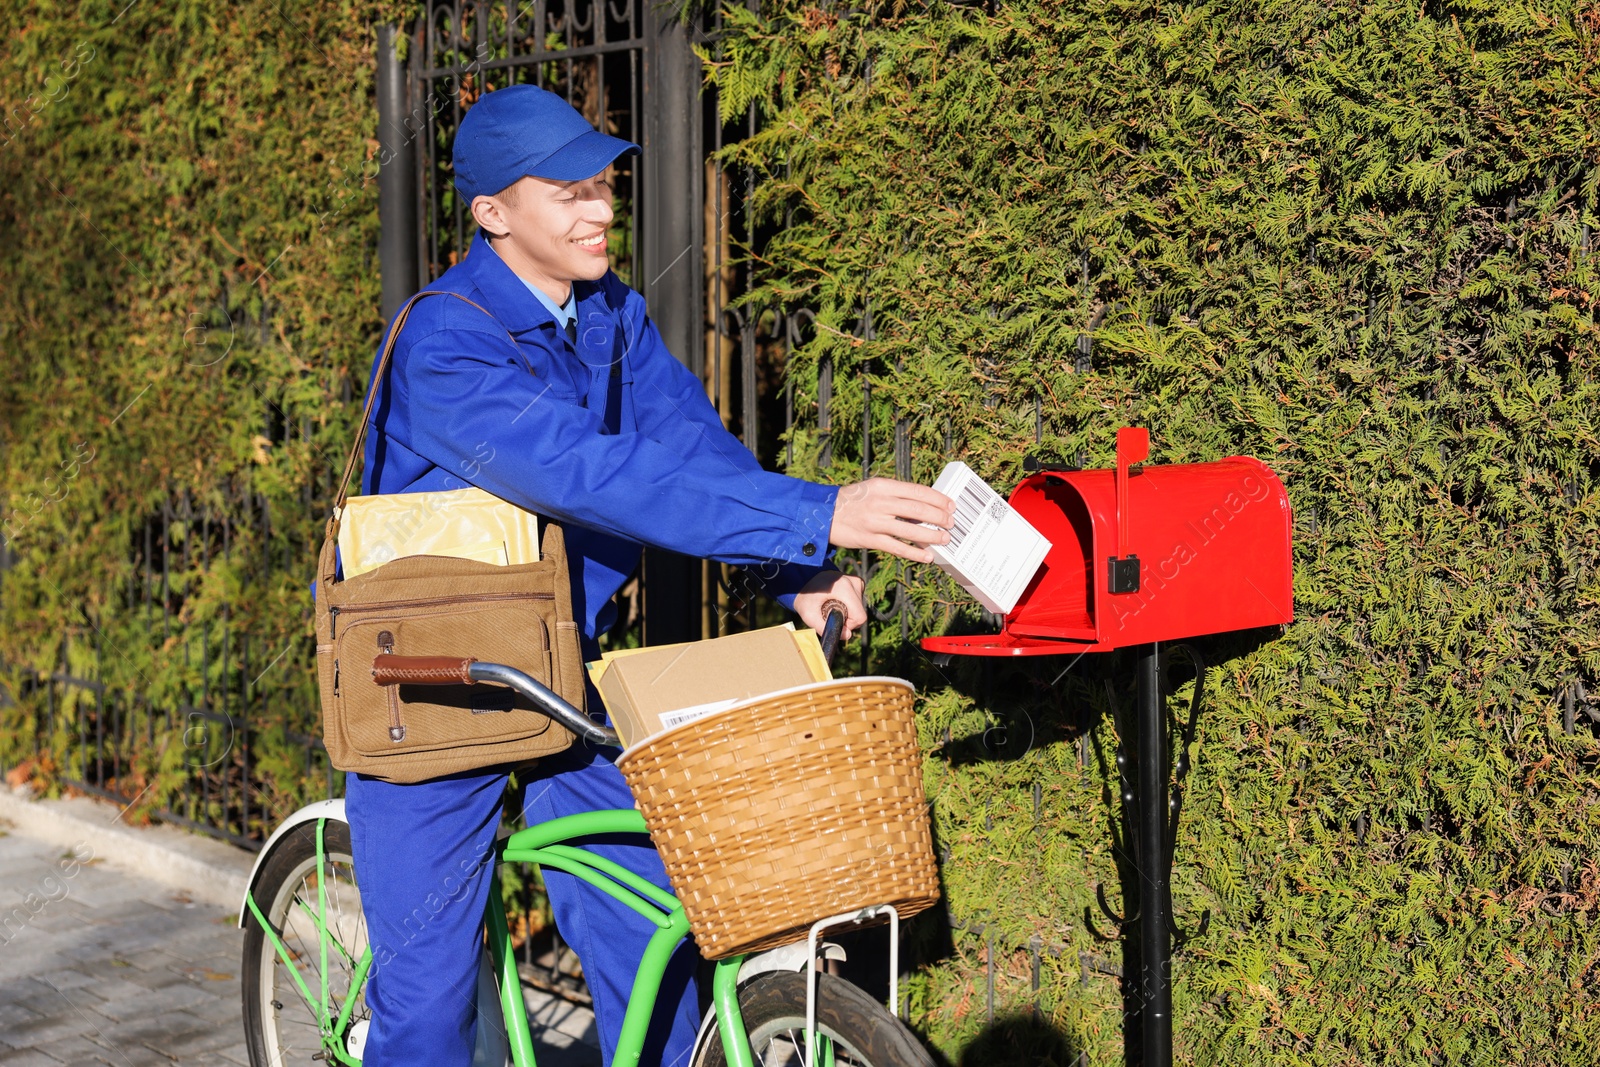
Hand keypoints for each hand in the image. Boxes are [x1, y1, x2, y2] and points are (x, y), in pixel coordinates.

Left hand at [793, 571, 865, 640]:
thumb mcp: (809, 616)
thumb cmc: (805, 598)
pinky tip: (837, 600)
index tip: (835, 620)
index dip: (849, 625)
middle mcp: (853, 582)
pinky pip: (858, 601)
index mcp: (844, 588)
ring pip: (859, 608)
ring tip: (832, 605)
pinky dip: (849, 605)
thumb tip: (848, 636)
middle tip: (831, 613)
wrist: (803, 581)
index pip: (859, 616)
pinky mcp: (856, 582)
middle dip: (848, 619)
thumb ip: (826, 628)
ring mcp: (856, 581)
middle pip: (860, 613)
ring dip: (848, 612)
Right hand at [829, 477, 953, 563]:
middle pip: (919, 509)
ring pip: (911, 529)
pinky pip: (898, 548)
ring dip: (932, 536)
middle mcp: (881, 502)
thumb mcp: (873, 488)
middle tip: (951, 523)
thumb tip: (924, 505)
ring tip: (945, 539)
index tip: (951, 506)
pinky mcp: (870, 539)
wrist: (824, 513)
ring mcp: (875, 522)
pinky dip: (915, 553)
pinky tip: (927, 556)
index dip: (938, 499)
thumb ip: (896, 494)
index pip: (918, 491)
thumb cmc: (853, 500)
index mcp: (884, 486)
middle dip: (940, 518)